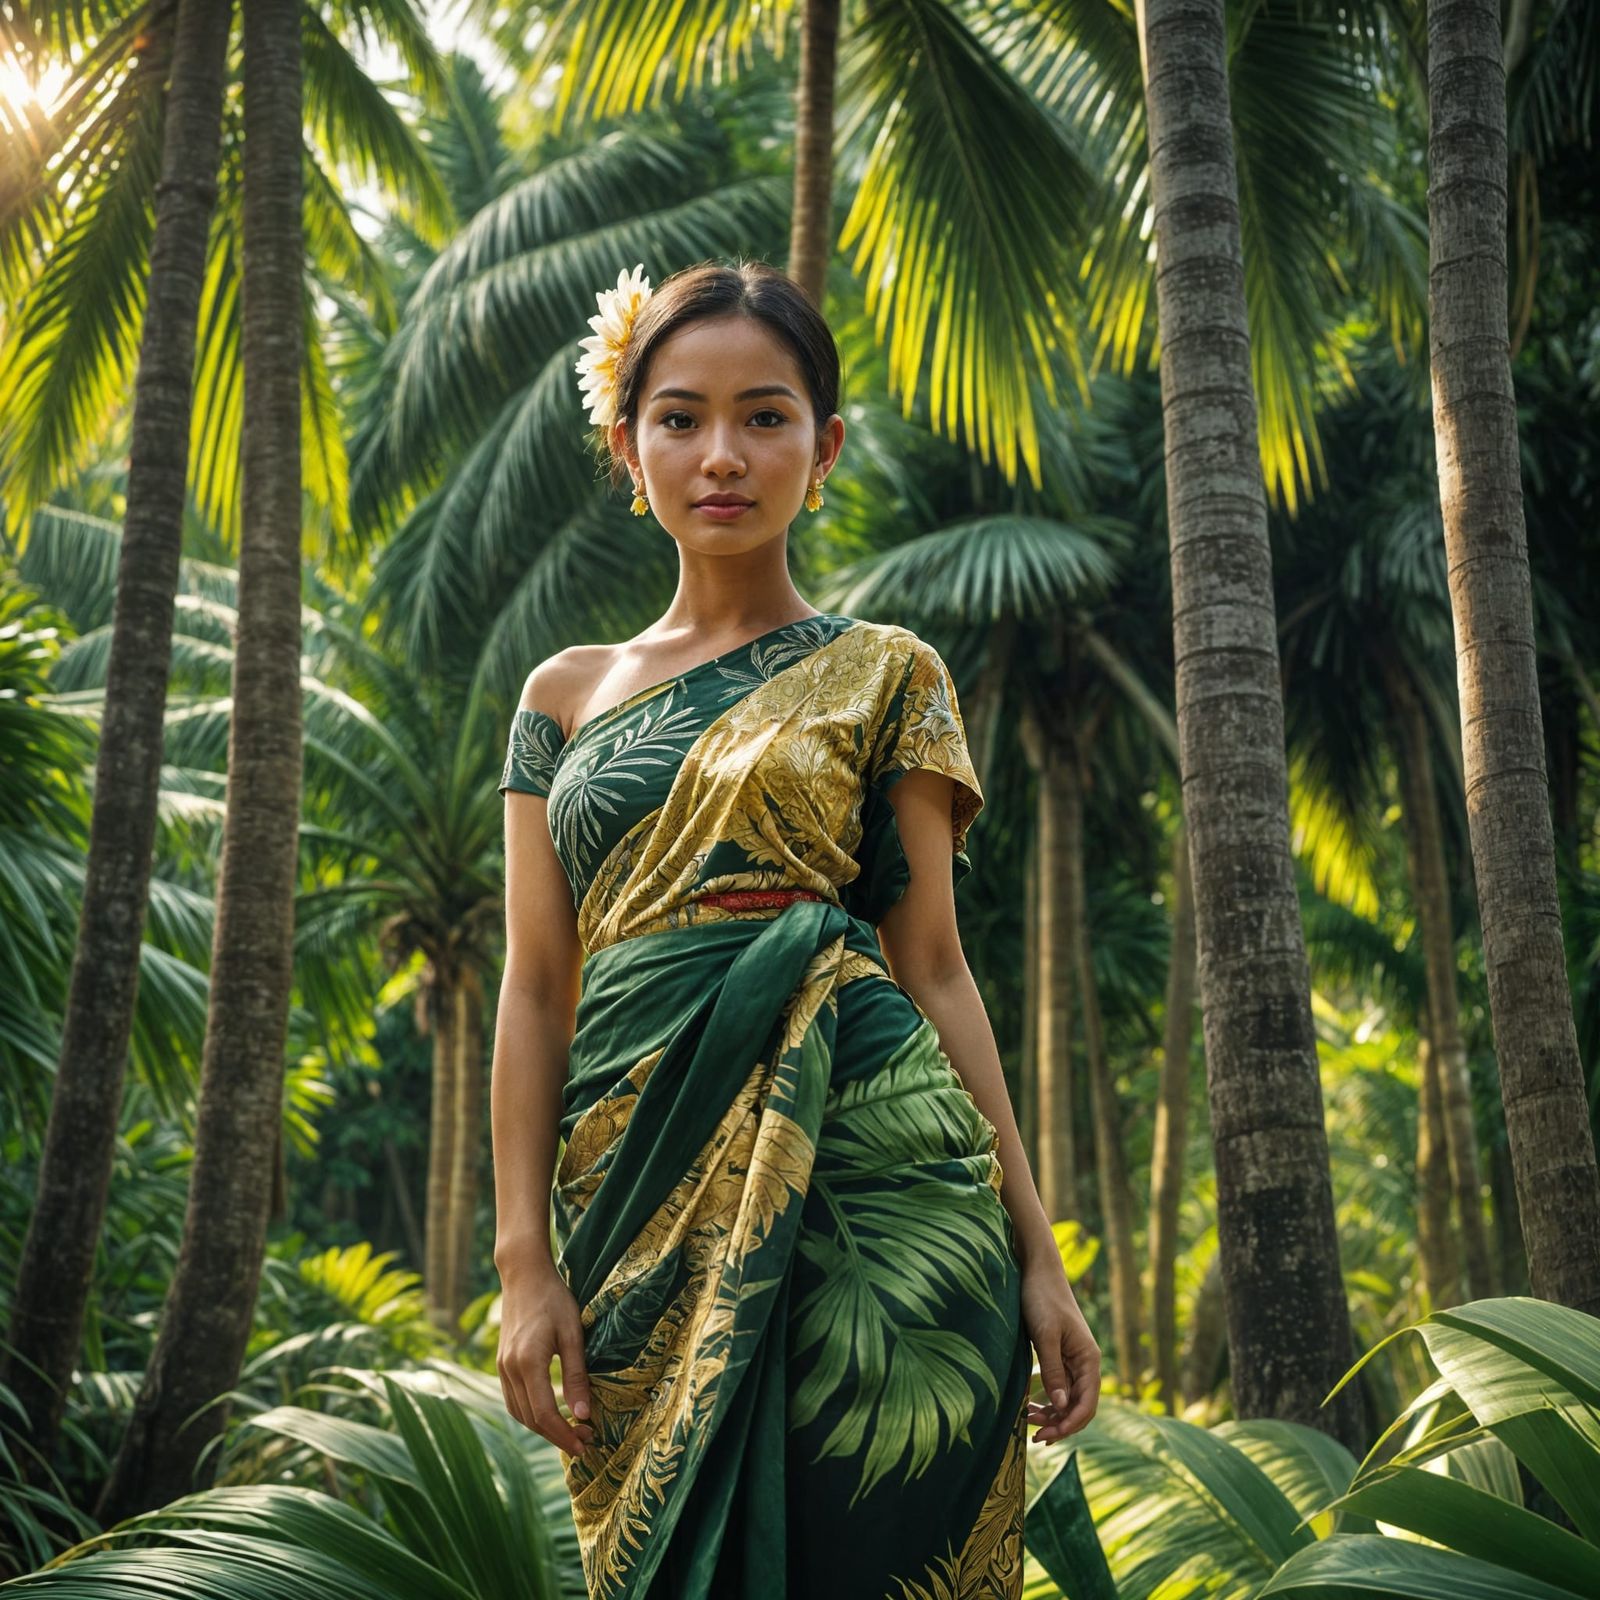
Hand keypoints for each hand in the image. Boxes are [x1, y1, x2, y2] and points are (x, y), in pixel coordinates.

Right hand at [496, 1263, 596, 1456]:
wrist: (524, 1275)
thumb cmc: (554, 1299)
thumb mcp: (573, 1334)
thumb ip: (576, 1375)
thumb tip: (584, 1414)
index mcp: (528, 1362)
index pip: (544, 1414)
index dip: (564, 1434)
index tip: (585, 1444)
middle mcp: (509, 1369)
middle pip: (530, 1419)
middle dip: (557, 1435)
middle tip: (585, 1441)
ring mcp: (501, 1367)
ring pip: (519, 1413)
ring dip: (543, 1428)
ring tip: (571, 1431)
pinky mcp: (501, 1363)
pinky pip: (513, 1399)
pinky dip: (530, 1413)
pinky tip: (550, 1413)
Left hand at [1020, 1251, 1100, 1443]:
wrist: (1035, 1270)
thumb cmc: (1041, 1298)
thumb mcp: (1045, 1335)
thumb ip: (1053, 1370)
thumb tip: (1061, 1406)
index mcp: (1089, 1359)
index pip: (1087, 1404)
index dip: (1069, 1425)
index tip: (1044, 1434)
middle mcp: (1085, 1363)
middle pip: (1079, 1406)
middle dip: (1059, 1424)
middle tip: (1032, 1436)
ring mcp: (1072, 1360)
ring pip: (1068, 1399)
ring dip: (1051, 1414)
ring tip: (1026, 1421)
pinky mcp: (1058, 1356)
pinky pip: (1057, 1387)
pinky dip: (1046, 1400)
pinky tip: (1028, 1406)